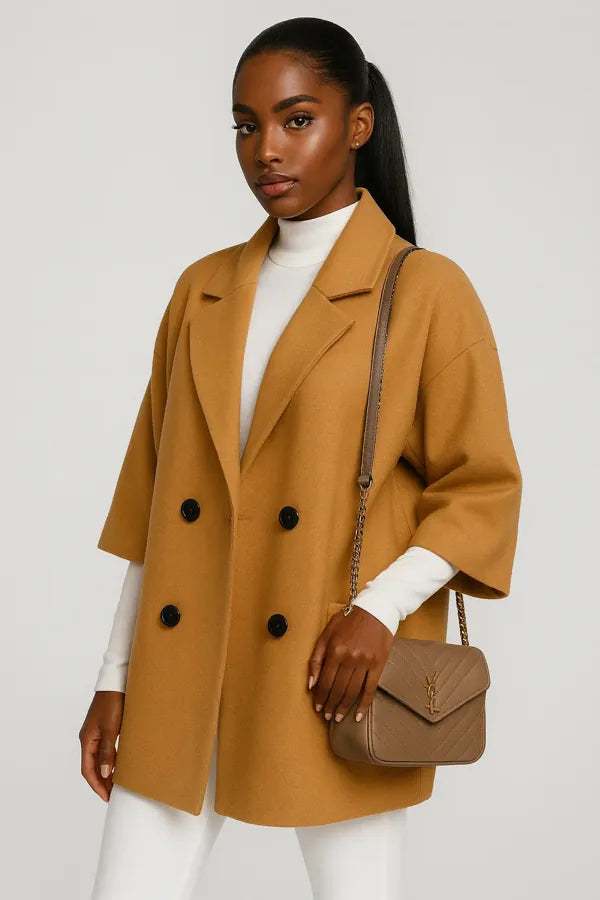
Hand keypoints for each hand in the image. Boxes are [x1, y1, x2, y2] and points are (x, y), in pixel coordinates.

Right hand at [79, 690, 124, 801]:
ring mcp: (97, 733)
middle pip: (92, 766)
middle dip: (102, 782)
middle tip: (114, 794)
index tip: (107, 797)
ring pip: (100, 759)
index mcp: (87, 740)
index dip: (97, 785)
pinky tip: (121, 765)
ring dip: (107, 772)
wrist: (117, 682)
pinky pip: (106, 750)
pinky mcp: (106, 727)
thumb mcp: (110, 728)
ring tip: (117, 784)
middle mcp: (89, 738)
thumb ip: (107, 751)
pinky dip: (112, 760)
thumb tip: (105, 773)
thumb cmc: (113, 703)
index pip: (87, 770)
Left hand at [307, 605, 393, 723]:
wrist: (375, 611)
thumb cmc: (348, 620)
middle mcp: (350, 658)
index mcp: (335, 650)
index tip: (317, 707)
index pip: (325, 681)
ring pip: (352, 691)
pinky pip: (370, 688)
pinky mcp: (378, 665)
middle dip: (330, 705)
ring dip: (344, 707)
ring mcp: (366, 662)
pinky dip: (364, 704)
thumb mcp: (326, 634)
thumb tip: (311, 683)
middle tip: (327, 716)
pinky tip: (358, 715)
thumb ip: (316, 658)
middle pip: (338, 689)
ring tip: (338, 717)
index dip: (320, 697)